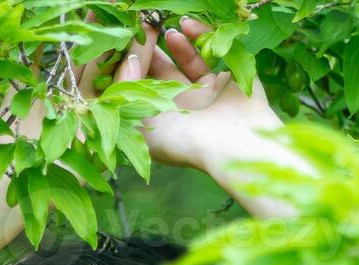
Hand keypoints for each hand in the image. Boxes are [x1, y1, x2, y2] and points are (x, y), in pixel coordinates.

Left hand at [76, 15, 280, 170]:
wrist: (233, 144)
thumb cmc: (183, 141)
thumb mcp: (141, 122)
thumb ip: (125, 90)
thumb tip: (128, 59)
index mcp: (160, 122)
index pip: (139, 86)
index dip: (131, 63)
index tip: (124, 42)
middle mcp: (181, 108)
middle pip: (160, 72)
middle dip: (151, 49)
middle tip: (144, 28)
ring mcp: (205, 94)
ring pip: (184, 61)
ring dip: (174, 43)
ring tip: (166, 30)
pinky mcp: (226, 80)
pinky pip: (210, 53)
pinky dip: (199, 36)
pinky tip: (186, 26)